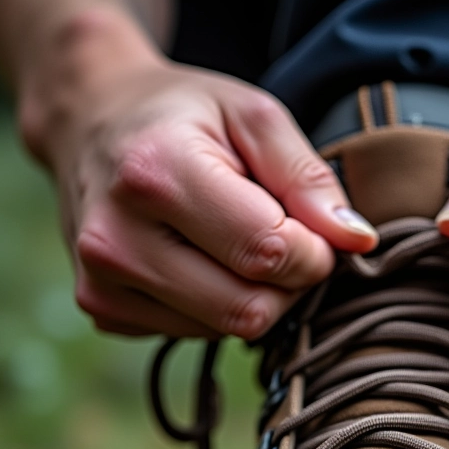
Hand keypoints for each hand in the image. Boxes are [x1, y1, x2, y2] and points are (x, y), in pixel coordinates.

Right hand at [24, 52, 377, 337]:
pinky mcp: (103, 310)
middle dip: (289, 280)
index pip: (269, 253)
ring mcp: (102, 283)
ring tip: (238, 239)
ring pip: (229, 328)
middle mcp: (116, 239)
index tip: (313, 225)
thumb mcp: (255, 118)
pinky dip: (220, 303)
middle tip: (284, 236)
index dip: (313, 249)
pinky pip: (197, 333)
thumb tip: (356, 240)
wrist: (92, 122)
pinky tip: (203, 258)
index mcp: (156, 174)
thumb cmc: (183, 115)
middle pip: (251, 308)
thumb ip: (309, 179)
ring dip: (257, 293)